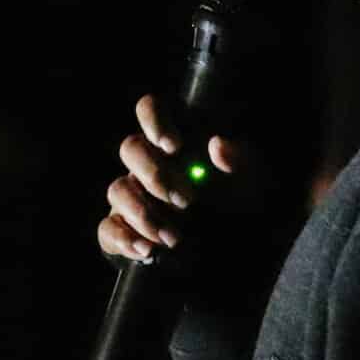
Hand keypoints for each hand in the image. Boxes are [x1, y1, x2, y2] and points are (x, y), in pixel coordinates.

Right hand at [96, 93, 243, 263]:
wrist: (238, 244)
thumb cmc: (240, 198)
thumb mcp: (252, 178)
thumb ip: (239, 159)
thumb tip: (218, 144)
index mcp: (175, 139)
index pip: (149, 109)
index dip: (153, 121)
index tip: (173, 146)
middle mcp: (148, 162)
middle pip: (130, 149)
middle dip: (156, 176)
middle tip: (186, 201)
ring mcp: (133, 194)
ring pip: (118, 190)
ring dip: (144, 213)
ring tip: (174, 237)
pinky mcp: (124, 227)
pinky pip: (108, 229)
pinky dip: (124, 239)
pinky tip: (147, 250)